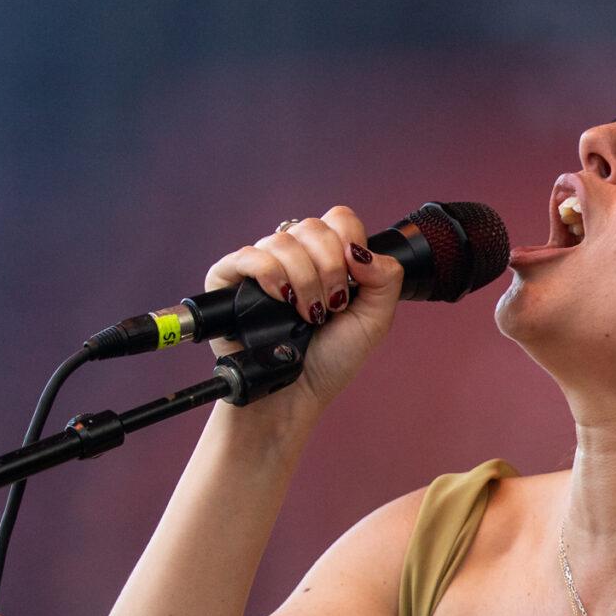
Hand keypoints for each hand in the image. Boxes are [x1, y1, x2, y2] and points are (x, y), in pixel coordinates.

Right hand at [200, 206, 404, 424]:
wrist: (296, 395)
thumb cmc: (331, 361)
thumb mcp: (374, 321)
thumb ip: (386, 279)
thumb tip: (360, 249)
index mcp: (328, 259)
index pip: (339, 220)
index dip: (349, 242)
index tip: (353, 279)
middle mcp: (294, 257)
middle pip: (313, 227)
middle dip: (330, 269)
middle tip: (331, 306)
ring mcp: (261, 266)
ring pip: (283, 241)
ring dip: (303, 280)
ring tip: (307, 315)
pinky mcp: (230, 279)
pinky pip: (248, 255)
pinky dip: (269, 273)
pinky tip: (281, 298)